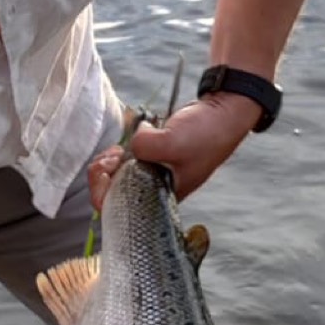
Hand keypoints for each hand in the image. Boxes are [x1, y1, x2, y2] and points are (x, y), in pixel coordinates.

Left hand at [88, 92, 260, 208]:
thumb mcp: (173, 141)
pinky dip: (119, 150)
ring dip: (109, 160)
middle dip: (102, 172)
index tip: (109, 167)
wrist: (223, 114)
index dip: (101, 189)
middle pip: (109, 193)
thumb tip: (130, 147)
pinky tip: (128, 141)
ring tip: (119, 148)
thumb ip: (145, 147)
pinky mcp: (152, 159)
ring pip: (114, 177)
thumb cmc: (205, 134)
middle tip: (114, 154)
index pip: (115, 210)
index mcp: (158, 199)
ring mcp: (151, 175)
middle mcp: (152, 191)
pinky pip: (124, 161)